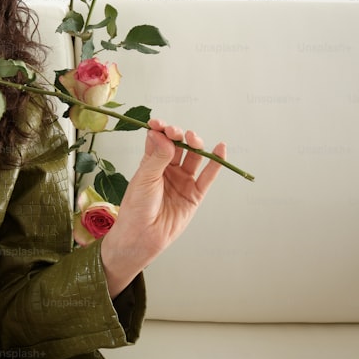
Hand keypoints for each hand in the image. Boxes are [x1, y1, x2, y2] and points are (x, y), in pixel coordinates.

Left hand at [100, 118, 225, 295]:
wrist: (142, 236)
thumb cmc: (137, 207)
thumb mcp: (145, 178)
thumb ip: (157, 156)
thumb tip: (163, 134)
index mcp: (150, 163)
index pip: (158, 140)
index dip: (160, 130)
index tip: (159, 123)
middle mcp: (167, 170)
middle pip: (178, 146)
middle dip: (178, 135)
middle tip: (177, 133)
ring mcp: (182, 181)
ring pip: (193, 158)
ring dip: (195, 145)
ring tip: (193, 138)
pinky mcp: (194, 195)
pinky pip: (208, 177)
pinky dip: (216, 163)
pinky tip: (220, 149)